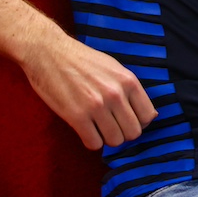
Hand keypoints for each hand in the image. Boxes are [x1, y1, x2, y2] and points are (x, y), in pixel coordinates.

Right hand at [22, 33, 157, 149]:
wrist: (49, 53)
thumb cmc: (83, 61)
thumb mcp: (115, 69)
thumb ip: (130, 89)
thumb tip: (148, 115)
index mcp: (129, 81)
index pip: (147, 116)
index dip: (139, 123)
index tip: (127, 121)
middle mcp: (116, 94)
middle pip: (133, 132)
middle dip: (124, 133)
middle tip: (112, 127)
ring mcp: (96, 106)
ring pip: (115, 140)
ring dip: (107, 139)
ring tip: (98, 128)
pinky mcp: (76, 116)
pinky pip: (93, 143)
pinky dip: (91, 142)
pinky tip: (86, 131)